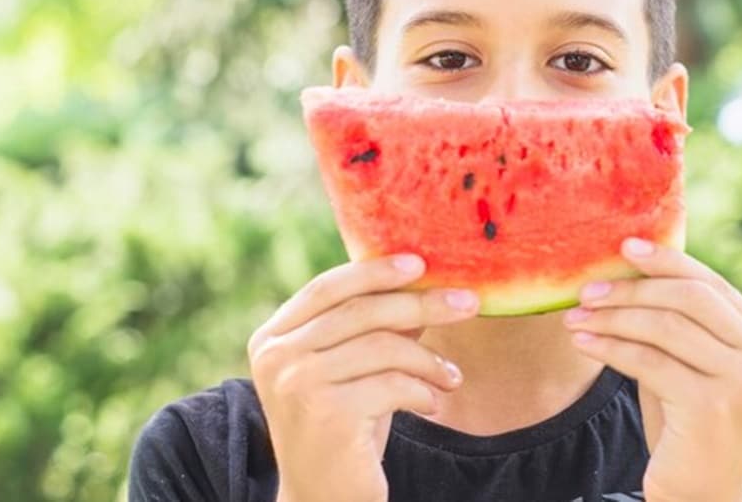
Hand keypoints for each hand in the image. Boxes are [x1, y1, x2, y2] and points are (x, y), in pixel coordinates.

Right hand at [247, 255, 479, 501]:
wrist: (323, 500)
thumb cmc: (344, 429)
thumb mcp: (354, 371)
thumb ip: (373, 327)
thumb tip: (422, 281)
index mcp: (272, 338)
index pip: (327, 288)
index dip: (375, 271)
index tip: (421, 263)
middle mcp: (277, 357)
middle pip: (363, 311)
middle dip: (423, 303)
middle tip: (469, 303)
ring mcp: (298, 384)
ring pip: (384, 346)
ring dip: (429, 360)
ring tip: (452, 378)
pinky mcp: (328, 414)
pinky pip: (394, 384)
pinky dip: (423, 391)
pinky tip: (432, 404)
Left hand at [563, 238, 741, 501]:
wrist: (701, 496)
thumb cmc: (687, 427)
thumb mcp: (687, 366)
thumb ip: (674, 323)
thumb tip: (629, 267)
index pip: (712, 284)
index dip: (667, 261)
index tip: (625, 247)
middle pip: (690, 297)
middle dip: (633, 288)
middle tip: (588, 289)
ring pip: (666, 326)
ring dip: (613, 317)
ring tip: (576, 317)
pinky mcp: (712, 407)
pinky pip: (649, 361)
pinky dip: (610, 347)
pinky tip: (583, 342)